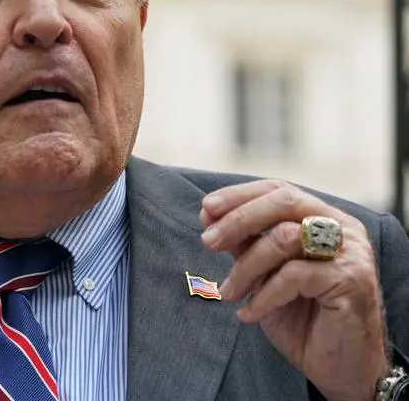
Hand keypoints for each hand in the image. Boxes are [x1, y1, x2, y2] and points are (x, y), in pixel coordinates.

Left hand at [200, 180, 388, 400]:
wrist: (340, 367)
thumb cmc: (303, 317)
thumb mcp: (264, 274)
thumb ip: (245, 242)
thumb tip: (208, 214)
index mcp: (323, 218)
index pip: (279, 190)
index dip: (240, 196)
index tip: (206, 208)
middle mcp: (342, 227)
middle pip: (284, 203)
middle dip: (238, 219)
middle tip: (208, 242)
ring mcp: (351, 252)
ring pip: (285, 238)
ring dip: (246, 267)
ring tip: (229, 292)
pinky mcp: (352, 279)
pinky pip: (294, 275)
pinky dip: (263, 295)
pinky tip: (249, 313)